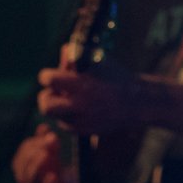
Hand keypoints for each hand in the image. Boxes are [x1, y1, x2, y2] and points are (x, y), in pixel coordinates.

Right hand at [10, 124, 76, 182]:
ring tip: (45, 154)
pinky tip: (52, 176)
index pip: (21, 156)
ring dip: (35, 166)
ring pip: (27, 181)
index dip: (31, 144)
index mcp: (29, 172)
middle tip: (50, 140)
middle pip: (21, 167)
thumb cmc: (63, 180)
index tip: (47, 133)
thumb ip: (48, 143)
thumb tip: (43, 127)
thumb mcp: (55, 159)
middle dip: (33, 151)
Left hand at [37, 61, 172, 136]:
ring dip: (57, 107)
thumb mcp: (99, 60)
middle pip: (46, 105)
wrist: (136, 103)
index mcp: (83, 85)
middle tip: (54, 92)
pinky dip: (67, 117)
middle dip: (46, 96)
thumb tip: (63, 51)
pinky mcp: (85, 132)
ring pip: (55, 117)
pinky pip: (66, 126)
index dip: (47, 76)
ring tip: (68, 99)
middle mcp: (80, 105)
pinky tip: (77, 109)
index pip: (50, 80)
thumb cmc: (116, 77)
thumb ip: (78, 55)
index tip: (50, 75)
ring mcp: (82, 121)